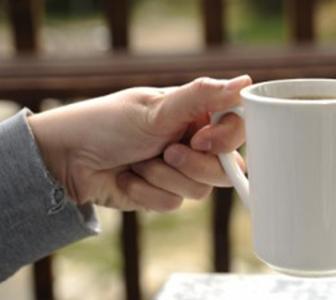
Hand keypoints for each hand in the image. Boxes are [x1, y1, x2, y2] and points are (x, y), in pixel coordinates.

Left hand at [28, 75, 250, 211]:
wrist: (66, 160)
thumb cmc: (108, 124)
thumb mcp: (158, 108)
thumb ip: (204, 96)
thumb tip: (246, 81)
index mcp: (196, 115)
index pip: (237, 129)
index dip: (226, 140)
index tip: (200, 140)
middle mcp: (193, 142)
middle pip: (225, 168)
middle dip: (191, 165)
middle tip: (165, 151)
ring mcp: (180, 170)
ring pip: (201, 190)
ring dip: (162, 177)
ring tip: (138, 161)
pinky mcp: (164, 193)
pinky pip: (174, 203)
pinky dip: (146, 192)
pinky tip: (127, 178)